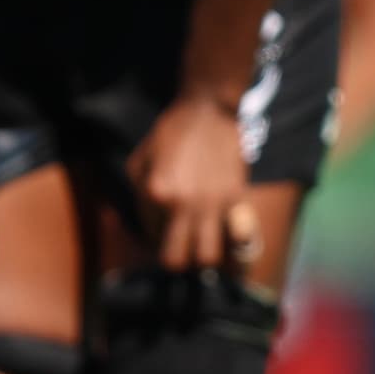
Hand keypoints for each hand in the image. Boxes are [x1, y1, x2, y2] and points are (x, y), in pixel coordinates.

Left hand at [130, 93, 256, 272]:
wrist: (208, 112)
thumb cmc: (168, 135)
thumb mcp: (138, 162)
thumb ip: (139, 195)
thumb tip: (150, 225)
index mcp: (154, 194)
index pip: (150, 237)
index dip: (153, 238)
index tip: (160, 231)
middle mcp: (182, 205)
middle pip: (176, 261)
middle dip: (175, 261)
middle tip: (178, 249)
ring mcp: (212, 205)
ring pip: (208, 257)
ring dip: (203, 257)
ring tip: (201, 246)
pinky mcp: (236, 199)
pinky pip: (235, 238)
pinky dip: (231, 246)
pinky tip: (226, 239)